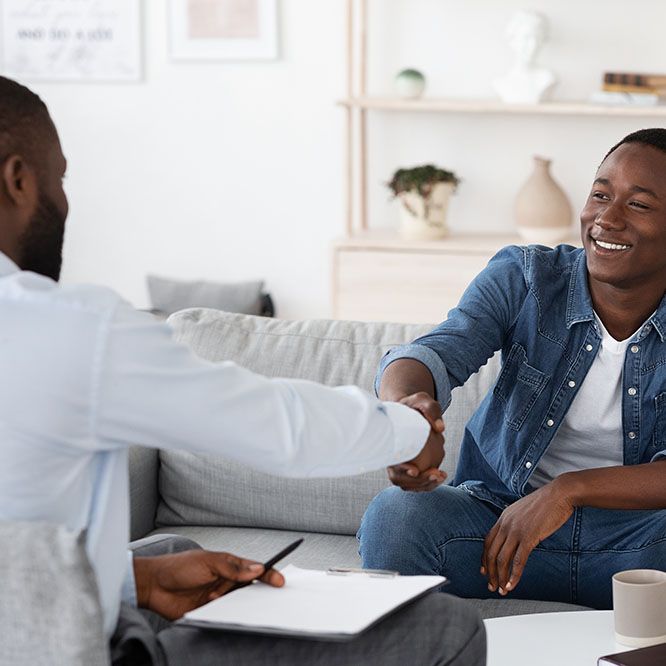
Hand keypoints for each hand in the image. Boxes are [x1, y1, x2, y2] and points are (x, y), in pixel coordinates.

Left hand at [134, 549, 284, 619]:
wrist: (153, 586)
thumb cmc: (179, 567)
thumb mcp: (208, 562)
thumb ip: (232, 567)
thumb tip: (257, 568)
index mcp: (229, 565)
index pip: (254, 569)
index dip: (268, 574)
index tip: (280, 581)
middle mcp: (226, 581)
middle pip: (250, 588)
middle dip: (261, 593)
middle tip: (273, 600)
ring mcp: (218, 597)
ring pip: (239, 604)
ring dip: (244, 607)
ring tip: (252, 611)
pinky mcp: (209, 612)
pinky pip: (224, 616)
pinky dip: (229, 617)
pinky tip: (231, 617)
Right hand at [387, 392, 445, 491]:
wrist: (407, 411)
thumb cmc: (413, 405)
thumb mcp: (422, 400)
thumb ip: (431, 409)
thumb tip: (439, 428)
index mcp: (389, 440)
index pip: (390, 460)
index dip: (400, 469)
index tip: (414, 470)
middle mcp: (389, 455)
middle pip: (398, 478)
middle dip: (418, 481)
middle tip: (437, 473)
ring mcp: (396, 463)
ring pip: (406, 484)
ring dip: (424, 485)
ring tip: (441, 475)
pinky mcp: (405, 467)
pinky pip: (412, 482)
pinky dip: (426, 484)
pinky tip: (439, 476)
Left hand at [481, 480, 573, 594]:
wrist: (559, 494)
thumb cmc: (546, 503)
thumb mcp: (524, 511)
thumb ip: (517, 523)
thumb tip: (516, 536)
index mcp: (504, 517)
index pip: (488, 541)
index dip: (484, 558)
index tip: (484, 571)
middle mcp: (506, 524)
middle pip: (491, 552)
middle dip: (490, 572)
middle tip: (492, 586)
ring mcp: (516, 530)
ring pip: (502, 559)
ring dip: (500, 577)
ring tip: (502, 590)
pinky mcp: (529, 537)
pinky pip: (518, 560)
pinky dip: (514, 575)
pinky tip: (512, 585)